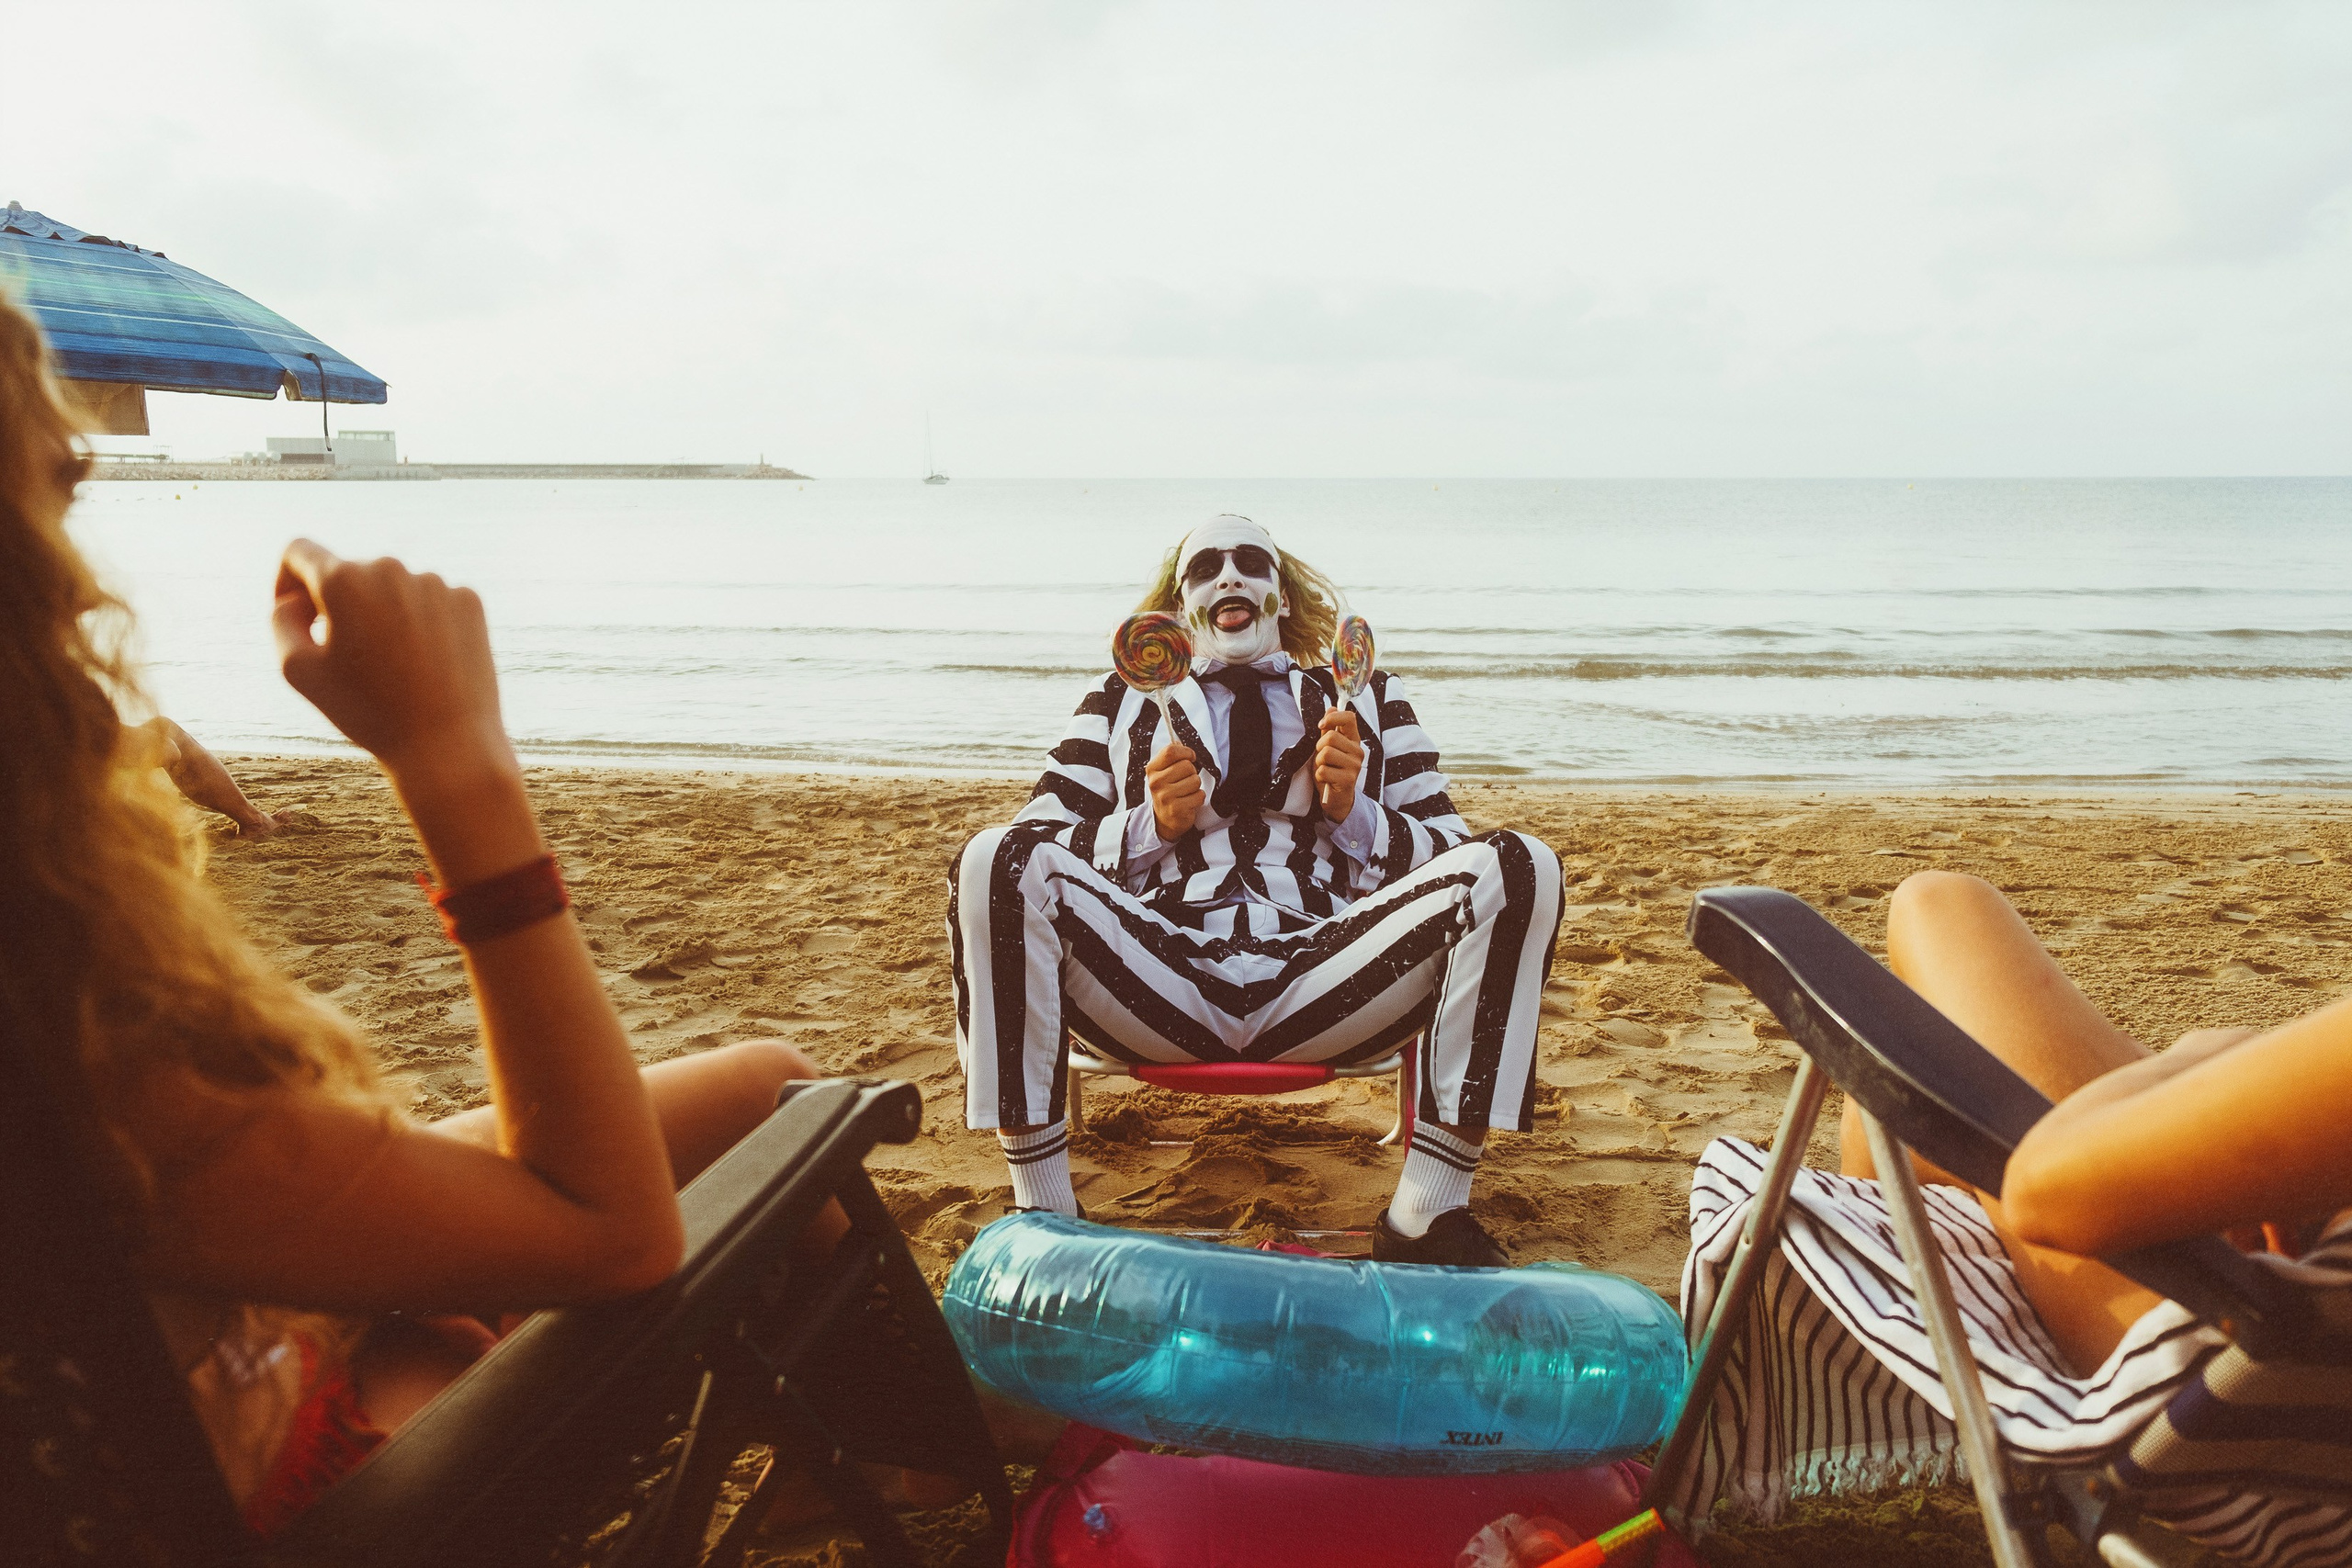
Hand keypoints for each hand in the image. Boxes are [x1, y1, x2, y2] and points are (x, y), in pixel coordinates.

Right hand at [272, 539, 513, 781]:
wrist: (448, 744)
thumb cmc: (367, 712)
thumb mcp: (297, 670)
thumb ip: (281, 619)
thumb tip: (296, 597)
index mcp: (343, 579)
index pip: (299, 551)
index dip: (286, 579)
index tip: (297, 612)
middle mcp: (390, 567)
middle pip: (350, 572)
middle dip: (340, 605)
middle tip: (348, 657)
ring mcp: (436, 582)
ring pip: (393, 589)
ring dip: (383, 615)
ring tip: (394, 668)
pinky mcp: (469, 600)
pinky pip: (431, 601)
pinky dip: (421, 624)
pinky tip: (427, 664)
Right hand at [1147, 742, 1203, 840]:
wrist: (1163, 819)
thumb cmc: (1167, 790)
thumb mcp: (1164, 771)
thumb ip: (1171, 756)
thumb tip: (1177, 741)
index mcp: (1152, 769)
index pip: (1170, 751)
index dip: (1186, 752)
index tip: (1190, 757)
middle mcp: (1156, 782)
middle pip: (1187, 766)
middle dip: (1192, 772)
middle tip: (1185, 780)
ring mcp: (1165, 796)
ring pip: (1195, 780)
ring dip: (1195, 786)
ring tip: (1186, 792)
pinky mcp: (1176, 809)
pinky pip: (1199, 795)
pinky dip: (1198, 798)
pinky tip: (1189, 801)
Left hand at [1314, 708, 1363, 823]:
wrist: (1337, 799)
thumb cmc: (1332, 771)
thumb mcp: (1329, 749)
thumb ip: (1329, 730)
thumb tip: (1331, 707)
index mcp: (1353, 740)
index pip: (1349, 718)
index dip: (1333, 717)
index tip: (1322, 725)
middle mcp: (1358, 751)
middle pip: (1331, 737)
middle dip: (1319, 748)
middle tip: (1323, 759)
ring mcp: (1355, 765)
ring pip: (1325, 753)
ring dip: (1319, 763)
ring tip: (1326, 769)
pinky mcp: (1349, 779)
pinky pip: (1323, 770)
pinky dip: (1319, 776)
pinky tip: (1327, 780)